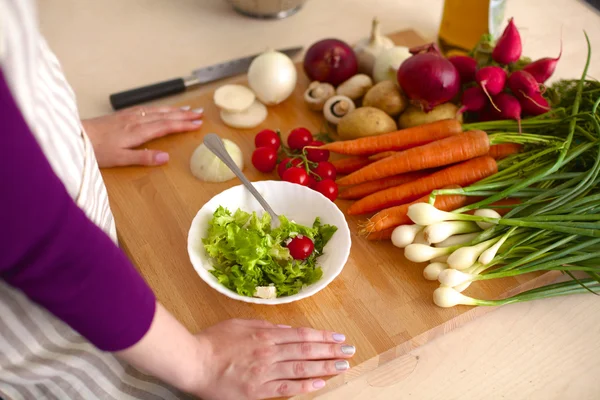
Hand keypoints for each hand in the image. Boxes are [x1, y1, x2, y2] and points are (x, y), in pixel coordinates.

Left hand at [82, 105, 202, 167]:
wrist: (75, 136)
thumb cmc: (96, 150)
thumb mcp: (120, 159)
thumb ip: (144, 158)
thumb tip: (166, 158)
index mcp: (138, 131)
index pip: (167, 126)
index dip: (183, 125)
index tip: (198, 124)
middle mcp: (136, 120)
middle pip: (165, 115)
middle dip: (184, 114)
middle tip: (200, 113)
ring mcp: (129, 115)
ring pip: (157, 110)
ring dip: (174, 109)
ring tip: (187, 109)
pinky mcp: (122, 114)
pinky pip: (147, 108)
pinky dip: (159, 108)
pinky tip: (161, 108)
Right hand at [190, 319, 355, 399]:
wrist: (194, 362)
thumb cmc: (213, 342)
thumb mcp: (241, 324)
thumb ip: (264, 326)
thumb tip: (285, 329)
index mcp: (265, 333)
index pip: (302, 334)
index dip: (323, 336)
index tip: (338, 337)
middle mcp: (270, 351)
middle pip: (307, 350)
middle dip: (331, 351)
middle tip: (349, 351)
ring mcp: (265, 371)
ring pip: (301, 367)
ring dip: (325, 367)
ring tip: (343, 366)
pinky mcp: (258, 390)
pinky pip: (286, 387)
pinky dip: (305, 385)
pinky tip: (320, 383)